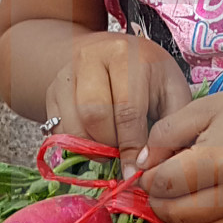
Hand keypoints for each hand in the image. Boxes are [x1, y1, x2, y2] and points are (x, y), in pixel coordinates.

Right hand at [45, 33, 192, 170]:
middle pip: (93, 115)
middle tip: (122, 153)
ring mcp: (66, 74)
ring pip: (72, 126)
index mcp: (125, 55)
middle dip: (110, 145)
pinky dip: (76, 145)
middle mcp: (90, 57)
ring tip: (109, 146)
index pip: (126, 109)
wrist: (112, 52)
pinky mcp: (51, 91)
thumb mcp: (170, 90)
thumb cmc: (149, 75)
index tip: (136, 170)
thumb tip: (147, 164)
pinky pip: (58, 130)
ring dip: (92, 148)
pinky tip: (94, 139)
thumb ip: (167, 125)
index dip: (131, 145)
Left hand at [139, 86, 222, 222]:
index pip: (165, 184)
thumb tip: (141, 165)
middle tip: (159, 185)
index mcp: (222, 160)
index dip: (148, 178)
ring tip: (175, 198)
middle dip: (157, 201)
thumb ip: (165, 135)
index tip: (150, 169)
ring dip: (175, 221)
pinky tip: (198, 208)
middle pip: (175, 214)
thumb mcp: (204, 108)